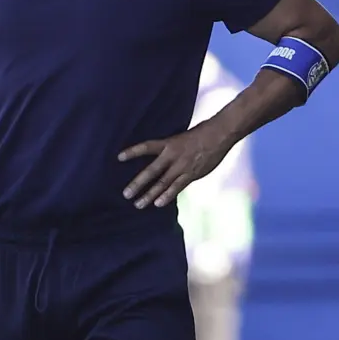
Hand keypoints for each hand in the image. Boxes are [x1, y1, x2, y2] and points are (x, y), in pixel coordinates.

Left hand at [120, 124, 235, 209]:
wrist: (219, 135)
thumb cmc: (198, 134)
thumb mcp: (178, 137)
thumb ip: (168, 148)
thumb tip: (156, 155)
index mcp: (167, 143)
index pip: (146, 147)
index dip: (133, 151)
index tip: (119, 157)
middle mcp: (172, 155)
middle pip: (151, 171)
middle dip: (138, 184)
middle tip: (125, 194)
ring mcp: (182, 166)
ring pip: (163, 183)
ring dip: (150, 194)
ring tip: (138, 204)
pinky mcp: (192, 174)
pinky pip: (177, 187)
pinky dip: (167, 196)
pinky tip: (158, 204)